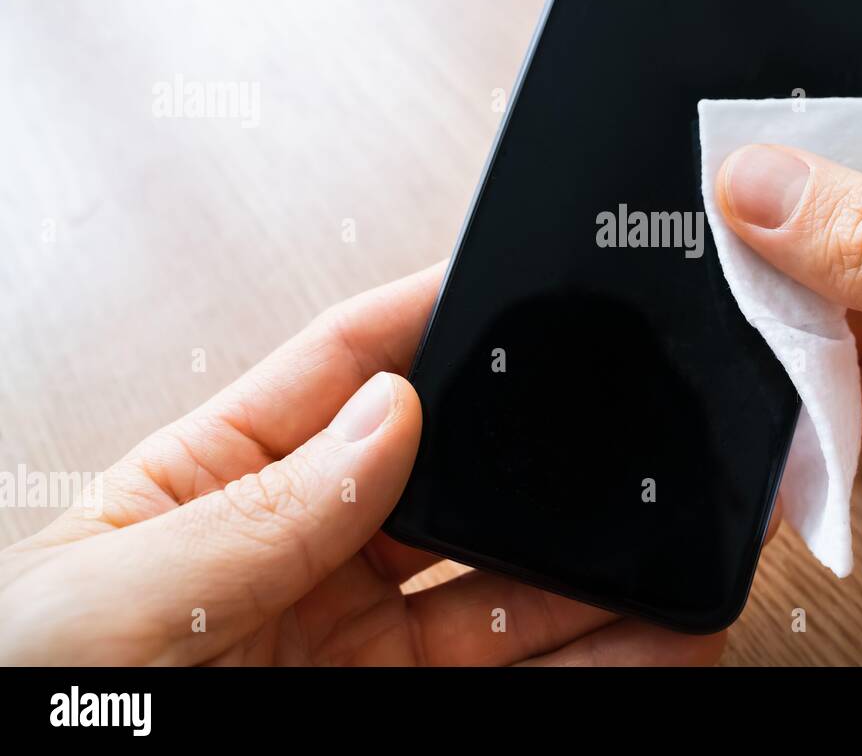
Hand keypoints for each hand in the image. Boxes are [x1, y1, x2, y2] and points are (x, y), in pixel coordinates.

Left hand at [0, 263, 736, 664]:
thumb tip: (387, 416)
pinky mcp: (392, 708)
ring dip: (590, 571)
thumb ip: (256, 511)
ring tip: (667, 558)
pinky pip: (502, 672)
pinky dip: (586, 655)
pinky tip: (640, 638)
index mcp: (215, 485)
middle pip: (449, 479)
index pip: (342, 372)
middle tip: (626, 440)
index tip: (513, 284)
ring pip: (498, 587)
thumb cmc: (22, 692)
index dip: (430, 319)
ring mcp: (349, 638)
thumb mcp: (115, 595)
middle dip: (542, 460)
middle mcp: (298, 554)